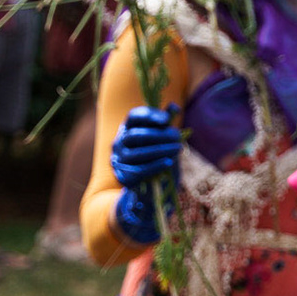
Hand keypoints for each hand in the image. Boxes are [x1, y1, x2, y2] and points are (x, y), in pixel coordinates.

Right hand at [110, 104, 180, 245]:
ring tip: (178, 148)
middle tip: (177, 136)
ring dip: (159, 150)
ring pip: (137, 154)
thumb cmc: (158, 157)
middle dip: (158, 135)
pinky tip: (169, 163)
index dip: (149, 116)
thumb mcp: (162, 139)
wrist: (149, 189)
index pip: (134, 117)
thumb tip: (174, 106)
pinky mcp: (123, 177)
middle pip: (136, 135)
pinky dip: (155, 166)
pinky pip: (138, 171)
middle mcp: (119, 144)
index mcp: (127, 129)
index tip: (166, 119)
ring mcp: (119, 161)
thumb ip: (165, 124)